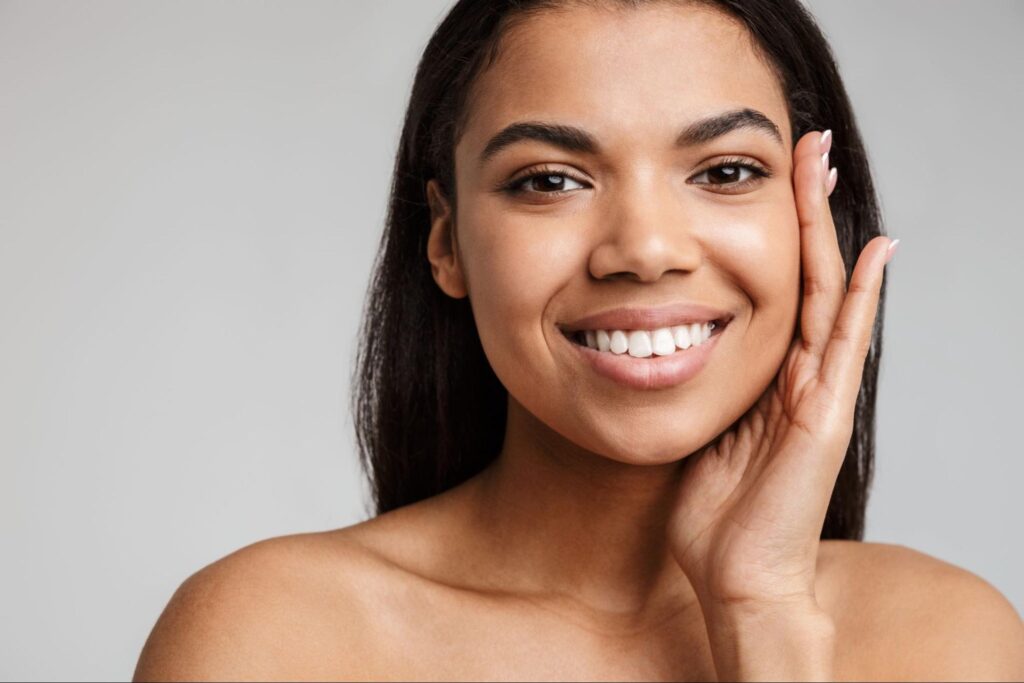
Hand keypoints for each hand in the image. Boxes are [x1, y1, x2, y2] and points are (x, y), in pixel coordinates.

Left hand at [666, 129, 896, 610]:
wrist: (735, 578)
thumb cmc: (714, 516)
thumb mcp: (696, 431)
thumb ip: (697, 388)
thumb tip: (666, 351)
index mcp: (767, 378)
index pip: (777, 287)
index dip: (774, 232)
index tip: (763, 177)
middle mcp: (800, 376)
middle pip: (807, 274)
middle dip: (803, 209)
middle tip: (804, 145)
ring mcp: (819, 394)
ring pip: (829, 293)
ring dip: (827, 228)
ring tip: (825, 168)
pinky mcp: (825, 417)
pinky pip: (846, 344)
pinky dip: (864, 295)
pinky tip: (876, 248)